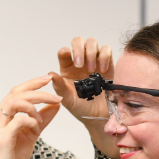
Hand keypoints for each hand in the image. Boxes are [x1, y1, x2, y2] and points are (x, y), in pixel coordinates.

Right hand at [0, 74, 61, 158]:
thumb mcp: (31, 135)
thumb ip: (42, 120)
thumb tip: (55, 106)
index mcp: (2, 115)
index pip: (16, 92)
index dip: (32, 83)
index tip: (49, 78)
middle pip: (16, 93)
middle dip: (38, 90)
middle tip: (56, 95)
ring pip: (15, 102)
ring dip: (34, 105)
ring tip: (43, 117)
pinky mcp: (1, 138)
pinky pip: (17, 121)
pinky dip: (30, 120)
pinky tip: (36, 127)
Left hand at [51, 37, 118, 157]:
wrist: (99, 116)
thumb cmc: (81, 108)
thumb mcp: (68, 100)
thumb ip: (59, 87)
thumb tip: (50, 74)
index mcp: (67, 68)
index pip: (64, 52)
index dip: (65, 51)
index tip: (68, 57)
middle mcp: (80, 61)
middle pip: (78, 41)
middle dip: (78, 49)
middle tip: (80, 65)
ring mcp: (94, 61)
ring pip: (92, 42)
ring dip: (91, 53)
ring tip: (92, 70)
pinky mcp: (108, 64)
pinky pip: (106, 50)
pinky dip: (104, 56)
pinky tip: (103, 70)